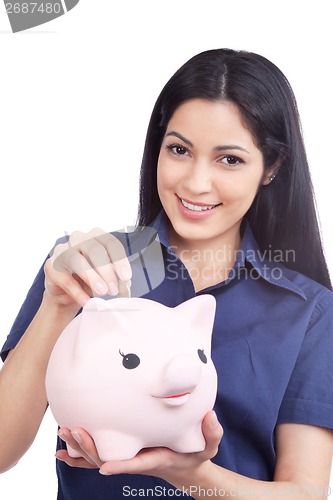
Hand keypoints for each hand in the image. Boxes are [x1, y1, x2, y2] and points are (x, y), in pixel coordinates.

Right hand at [44, 228, 131, 307]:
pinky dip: (78, 292)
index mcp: (96, 237)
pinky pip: (65, 279)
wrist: (67, 292)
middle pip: (94, 249)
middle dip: (106, 270)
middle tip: (114, 289)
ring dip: (92, 277)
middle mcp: (79, 238)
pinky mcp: (51, 266)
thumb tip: (125, 284)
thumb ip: (116, 277)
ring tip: (102, 292)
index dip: (120, 260)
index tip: (126, 277)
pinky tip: (87, 302)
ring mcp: (63, 250)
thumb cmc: (90, 279)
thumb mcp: (106, 277)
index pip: (110, 243)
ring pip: (77, 260)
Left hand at [56, 411, 222, 483]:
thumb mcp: (209, 446)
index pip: (138, 464)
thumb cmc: (196, 455)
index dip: (122, 465)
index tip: (105, 467)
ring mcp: (128, 456)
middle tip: (72, 431)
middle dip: (90, 448)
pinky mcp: (124, 452)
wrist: (185, 466)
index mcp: (157, 459)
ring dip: (81, 448)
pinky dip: (79, 455)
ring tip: (63, 433)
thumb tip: (210, 415)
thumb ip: (212, 432)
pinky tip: (62, 451)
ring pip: (100, 457)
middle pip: (110, 458)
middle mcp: (137, 459)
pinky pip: (99, 455)